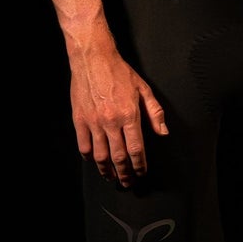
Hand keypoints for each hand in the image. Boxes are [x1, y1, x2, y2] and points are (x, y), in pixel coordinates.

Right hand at [70, 43, 167, 187]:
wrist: (93, 58)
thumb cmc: (119, 72)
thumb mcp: (143, 89)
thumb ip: (155, 113)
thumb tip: (163, 133)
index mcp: (129, 115)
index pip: (136, 150)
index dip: (140, 166)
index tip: (142, 173)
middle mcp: (111, 122)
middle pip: (119, 157)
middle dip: (125, 174)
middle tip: (128, 182)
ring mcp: (94, 122)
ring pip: (100, 156)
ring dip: (107, 170)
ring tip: (111, 177)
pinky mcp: (79, 119)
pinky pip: (84, 145)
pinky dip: (89, 157)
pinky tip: (95, 161)